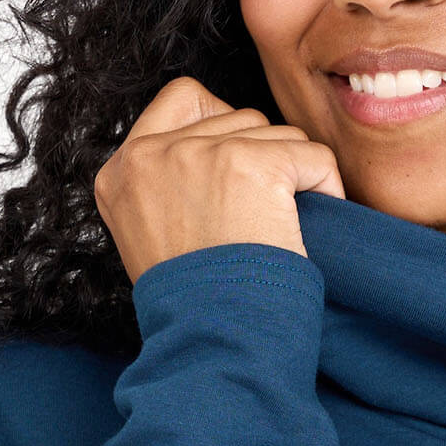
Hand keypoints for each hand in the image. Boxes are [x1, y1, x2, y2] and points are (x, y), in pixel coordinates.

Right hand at [94, 74, 346, 284]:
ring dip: (291, 176)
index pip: (182, 99)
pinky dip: (326, 187)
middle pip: (237, 117)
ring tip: (276, 231)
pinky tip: (310, 227)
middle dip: (261, 160)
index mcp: (120, 171)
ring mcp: (200, 155)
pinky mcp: (250, 164)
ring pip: (276, 133)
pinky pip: (313, 154)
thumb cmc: (195, 308)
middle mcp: (151, 154)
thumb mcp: (150, 237)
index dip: (223, 125)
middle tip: (258, 220)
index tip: (236, 174)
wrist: (213, 345)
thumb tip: (219, 151)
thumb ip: (169, 186)